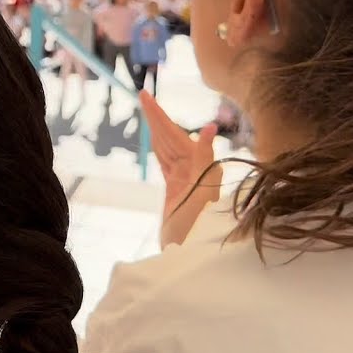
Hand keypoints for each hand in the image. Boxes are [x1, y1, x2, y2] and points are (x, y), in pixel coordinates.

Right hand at [141, 91, 222, 248]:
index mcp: (199, 167)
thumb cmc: (199, 229)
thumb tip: (210, 127)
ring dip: (157, 128)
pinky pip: (166, 162)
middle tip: (142, 94)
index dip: (160, 116)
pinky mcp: (175, 192)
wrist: (191, 258)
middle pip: (171, 137)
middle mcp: (193, 171)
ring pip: (167, 147)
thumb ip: (204, 160)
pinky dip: (160, 148)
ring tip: (147, 109)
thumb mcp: (201, 193)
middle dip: (157, 117)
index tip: (146, 97)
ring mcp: (184, 180)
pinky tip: (158, 138)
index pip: (176, 134)